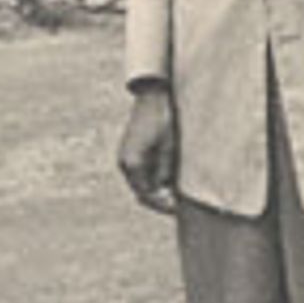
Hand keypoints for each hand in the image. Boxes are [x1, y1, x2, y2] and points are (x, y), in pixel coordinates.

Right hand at [117, 82, 176, 214]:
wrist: (153, 93)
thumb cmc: (164, 118)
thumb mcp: (170, 147)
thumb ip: (166, 173)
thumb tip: (166, 193)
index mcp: (133, 164)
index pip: (147, 196)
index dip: (163, 205)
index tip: (178, 209)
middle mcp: (125, 163)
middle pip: (142, 191)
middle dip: (159, 199)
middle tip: (179, 204)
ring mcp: (126, 156)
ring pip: (142, 182)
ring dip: (156, 188)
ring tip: (176, 191)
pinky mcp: (131, 150)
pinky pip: (142, 171)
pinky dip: (153, 177)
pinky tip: (169, 176)